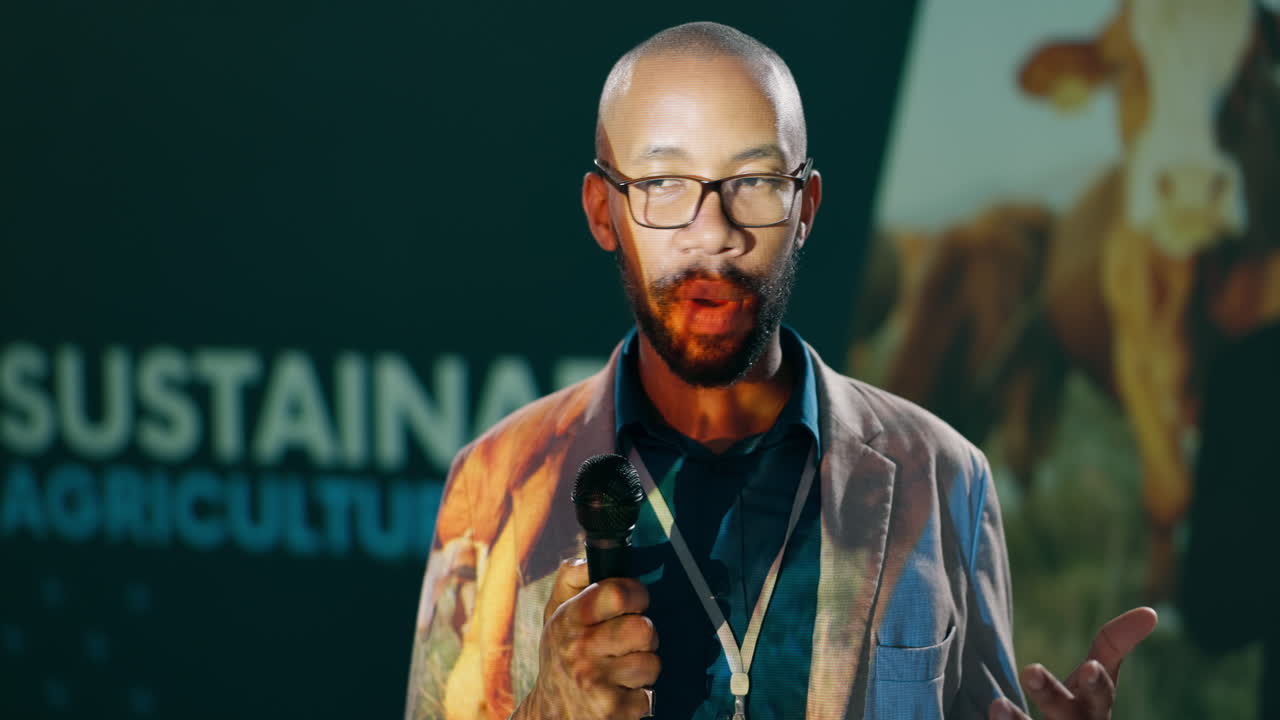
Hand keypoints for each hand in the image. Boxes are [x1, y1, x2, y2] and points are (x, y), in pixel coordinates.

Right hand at [513, 558, 659, 719]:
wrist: (550, 713)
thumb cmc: (561, 655)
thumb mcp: (555, 613)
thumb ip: (572, 578)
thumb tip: (591, 558)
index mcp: (569, 619)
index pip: (617, 593)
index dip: (637, 594)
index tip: (636, 602)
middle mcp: (580, 649)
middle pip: (643, 628)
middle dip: (645, 635)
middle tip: (631, 642)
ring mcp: (595, 682)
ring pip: (652, 663)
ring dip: (644, 668)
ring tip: (624, 670)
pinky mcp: (611, 710)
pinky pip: (649, 695)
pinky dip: (640, 696)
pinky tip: (621, 693)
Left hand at [988, 607, 1157, 719]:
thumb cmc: (1079, 708)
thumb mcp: (1094, 678)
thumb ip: (1112, 644)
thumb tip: (1152, 612)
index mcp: (1094, 706)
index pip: (1101, 691)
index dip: (1097, 682)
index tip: (1090, 667)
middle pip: (1071, 716)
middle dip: (1053, 696)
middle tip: (1029, 670)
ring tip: (997, 703)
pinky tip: (992, 710)